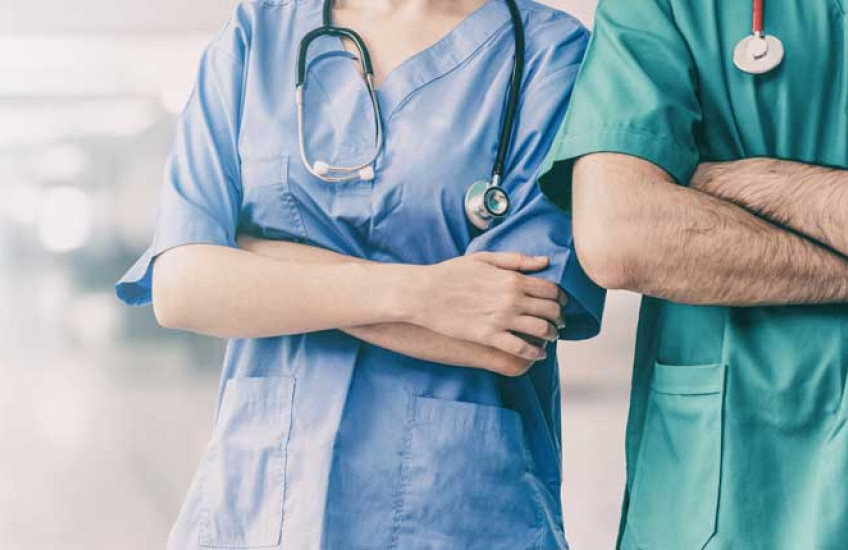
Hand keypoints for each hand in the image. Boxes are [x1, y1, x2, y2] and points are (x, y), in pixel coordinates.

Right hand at [411, 252, 568, 365]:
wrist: (424, 294)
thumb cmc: (450, 273)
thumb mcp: (484, 259)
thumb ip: (516, 260)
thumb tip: (544, 262)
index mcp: (512, 278)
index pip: (551, 289)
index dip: (561, 298)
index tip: (561, 304)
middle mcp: (512, 299)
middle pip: (551, 310)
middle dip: (559, 318)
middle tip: (559, 323)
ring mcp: (501, 319)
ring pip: (541, 330)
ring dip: (551, 335)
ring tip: (550, 337)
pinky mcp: (489, 336)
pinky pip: (521, 348)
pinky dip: (535, 353)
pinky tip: (538, 354)